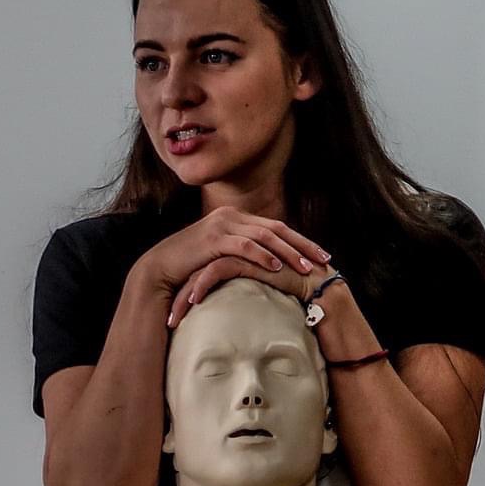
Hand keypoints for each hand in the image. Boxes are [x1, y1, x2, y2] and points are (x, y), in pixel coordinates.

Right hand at [132, 207, 329, 325]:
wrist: (160, 269)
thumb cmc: (192, 267)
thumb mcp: (223, 258)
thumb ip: (244, 256)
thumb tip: (270, 267)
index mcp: (237, 218)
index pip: (277, 228)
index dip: (301, 241)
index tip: (322, 255)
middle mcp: (232, 216)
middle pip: (276, 229)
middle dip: (302, 245)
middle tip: (324, 260)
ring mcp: (222, 225)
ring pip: (263, 236)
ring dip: (287, 252)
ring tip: (305, 267)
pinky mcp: (213, 239)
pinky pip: (243, 246)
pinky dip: (262, 256)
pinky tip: (276, 267)